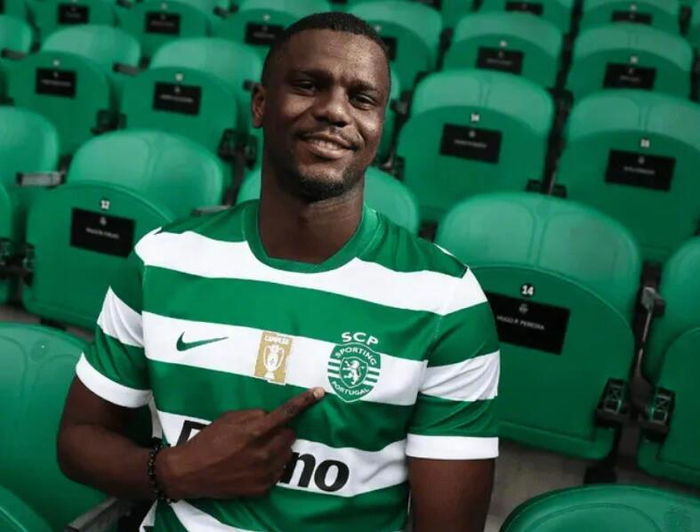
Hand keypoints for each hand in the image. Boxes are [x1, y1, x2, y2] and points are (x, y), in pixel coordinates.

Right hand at [157, 387, 324, 499]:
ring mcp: (263, 473)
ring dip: (278, 448)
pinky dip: (271, 465)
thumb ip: (253, 415)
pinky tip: (254, 464)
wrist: (190, 472)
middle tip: (264, 433)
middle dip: (281, 431)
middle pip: (290, 435)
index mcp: (254, 432)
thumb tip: (270, 417)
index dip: (304, 401)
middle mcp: (262, 453)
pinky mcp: (261, 488)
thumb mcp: (228, 418)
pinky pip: (278, 471)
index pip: (285, 414)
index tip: (319, 392)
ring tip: (258, 449)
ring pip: (287, 453)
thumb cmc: (208, 440)